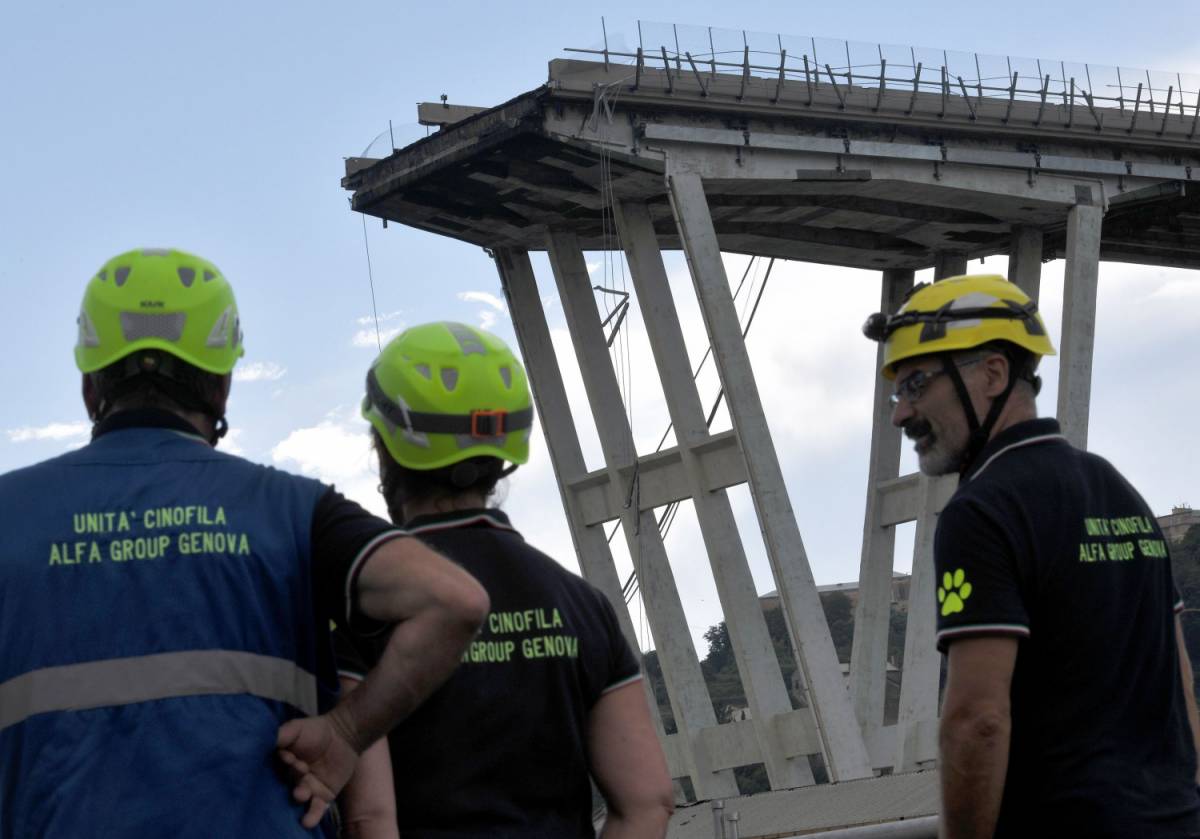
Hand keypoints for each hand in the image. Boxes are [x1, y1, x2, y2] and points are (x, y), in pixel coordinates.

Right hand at [276, 713, 360, 828]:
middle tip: (301, 770)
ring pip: (300, 798)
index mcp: (283, 764)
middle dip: (292, 779)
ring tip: (301, 794)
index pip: (277, 767)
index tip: (289, 756)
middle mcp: (292, 779)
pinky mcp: (322, 797)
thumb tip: (262, 740)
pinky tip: (307, 822)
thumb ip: (281, 735)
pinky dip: (312, 816)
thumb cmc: (316, 730)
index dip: (283, 763)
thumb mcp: (296, 728)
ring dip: (299, 797)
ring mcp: (308, 789)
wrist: (344, 734)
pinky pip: (316, 809)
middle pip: (287, 783)